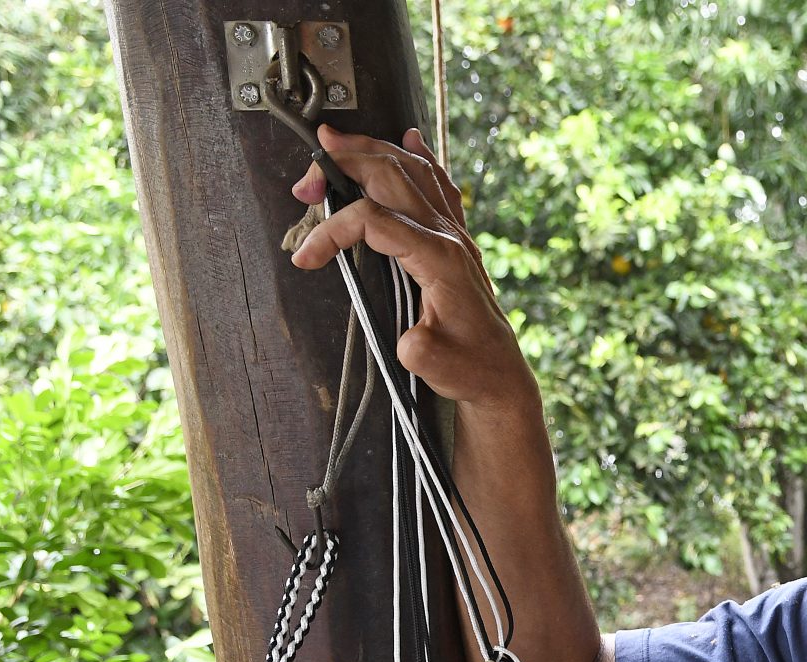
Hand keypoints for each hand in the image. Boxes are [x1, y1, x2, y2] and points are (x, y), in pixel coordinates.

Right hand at [288, 124, 538, 413]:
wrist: (501, 377)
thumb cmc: (470, 371)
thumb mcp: (438, 367)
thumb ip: (421, 351)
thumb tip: (409, 339)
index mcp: (439, 259)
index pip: (373, 221)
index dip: (332, 232)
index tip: (304, 258)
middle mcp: (449, 237)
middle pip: (391, 176)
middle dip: (344, 165)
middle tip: (305, 180)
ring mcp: (456, 235)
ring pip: (413, 171)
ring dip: (372, 151)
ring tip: (335, 141)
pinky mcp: (458, 241)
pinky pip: (440, 186)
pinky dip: (421, 159)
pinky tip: (411, 139)